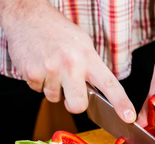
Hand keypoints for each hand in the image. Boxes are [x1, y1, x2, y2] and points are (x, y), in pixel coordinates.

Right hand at [0, 0, 135, 122]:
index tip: (129, 117)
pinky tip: (39, 64)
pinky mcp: (31, 73)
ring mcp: (50, 70)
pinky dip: (38, 82)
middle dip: (74, 104)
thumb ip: (91, 67)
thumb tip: (100, 90)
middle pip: (78, 105)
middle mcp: (71, 64)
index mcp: (88, 57)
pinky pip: (38, 90)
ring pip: (54, 98)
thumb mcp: (83, 44)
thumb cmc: (57, 30)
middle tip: (70, 92)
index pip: (110, 84)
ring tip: (50, 66)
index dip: (121, 103)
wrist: (26, 15)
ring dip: (53, 88)